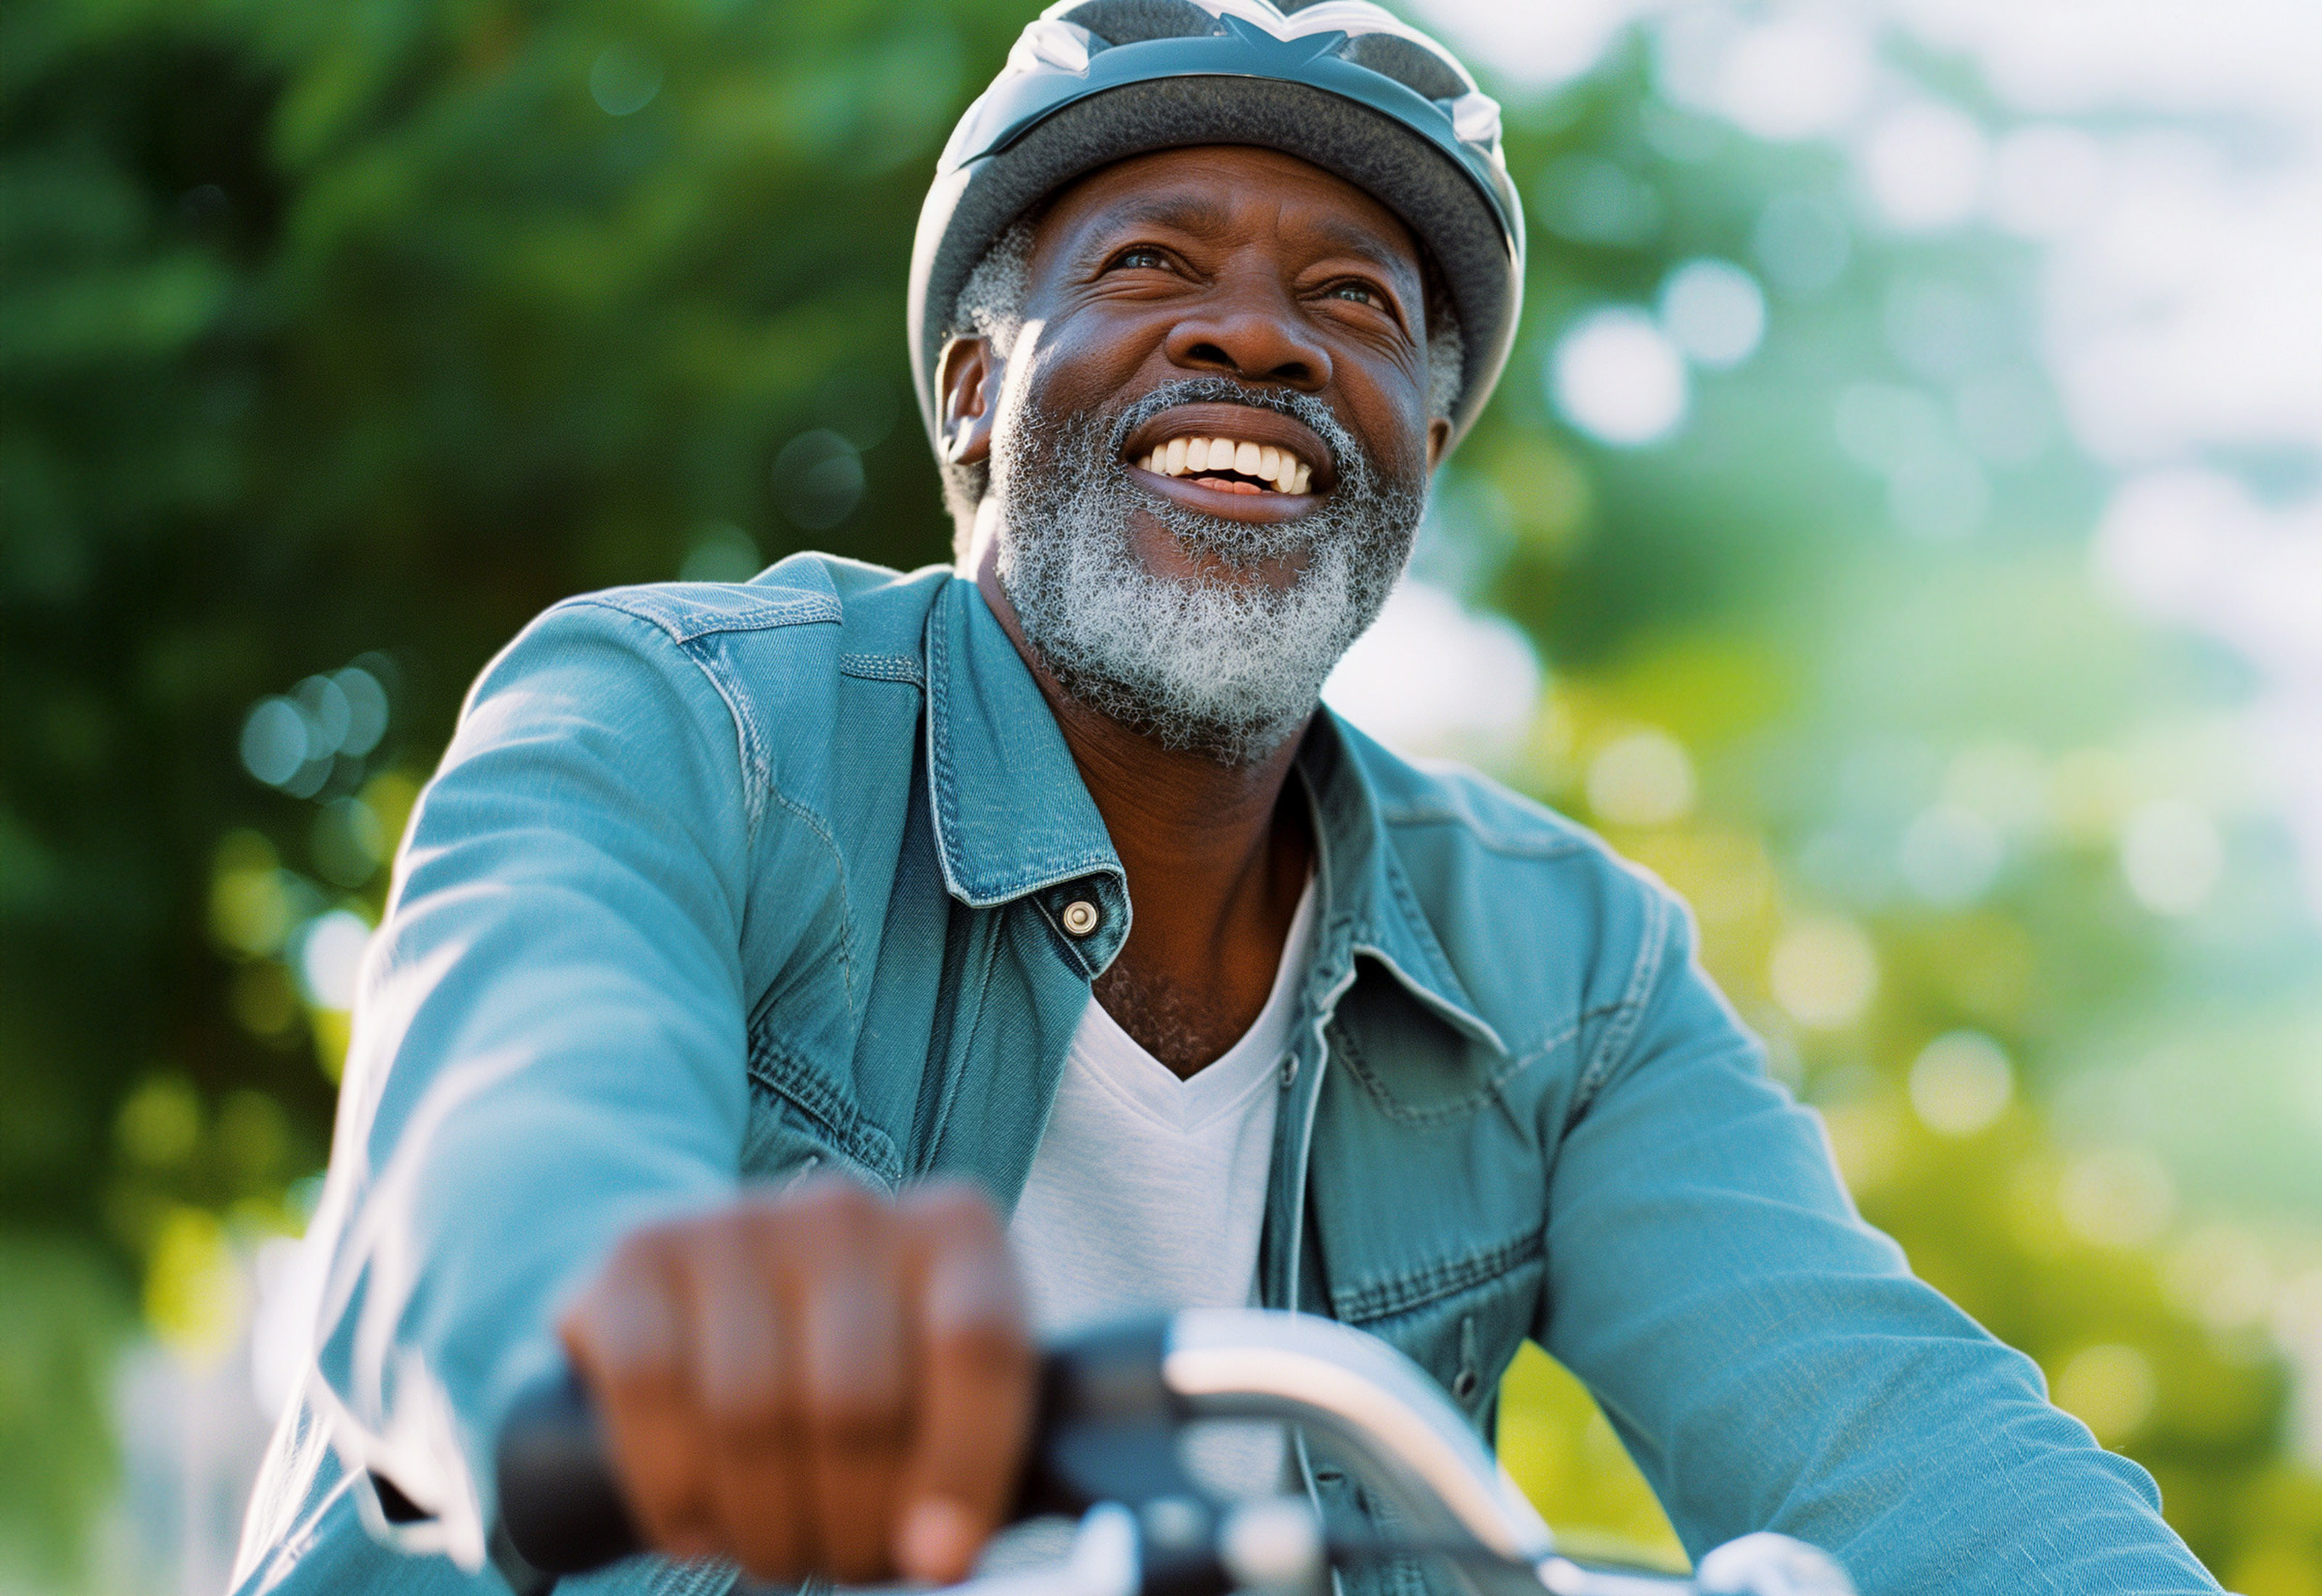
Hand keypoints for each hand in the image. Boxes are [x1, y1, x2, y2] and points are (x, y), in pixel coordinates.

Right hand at [558, 1178, 1033, 1583]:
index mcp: (955, 1231)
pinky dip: (674, 1489)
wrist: (728, 1306)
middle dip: (851, 1524)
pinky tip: (699, 1523)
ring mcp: (740, 1221)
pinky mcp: (641, 1250)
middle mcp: (850, 1210)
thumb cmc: (865, 1372)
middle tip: (845, 1560)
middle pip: (857, 1402)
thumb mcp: (941, 1400)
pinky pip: (652, 1392)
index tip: (940, 1559)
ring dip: (764, 1525)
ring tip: (779, 1548)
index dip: (960, 1467)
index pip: (977, 1347)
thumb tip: (940, 1553)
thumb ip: (961, 1463)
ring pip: (750, 1414)